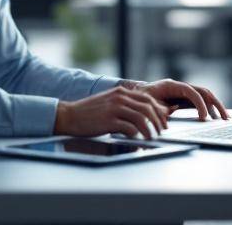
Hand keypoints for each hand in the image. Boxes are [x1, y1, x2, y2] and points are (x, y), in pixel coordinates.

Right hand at [53, 86, 169, 138]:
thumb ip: (125, 106)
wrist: (69, 115)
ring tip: (151, 138)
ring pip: (141, 118)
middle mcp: (119, 97)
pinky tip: (137, 140)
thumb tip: (144, 116)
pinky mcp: (109, 120)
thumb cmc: (89, 113)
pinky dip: (137, 135)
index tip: (163, 122)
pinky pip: (129, 128)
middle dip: (158, 121)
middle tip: (161, 132)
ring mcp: (114, 108)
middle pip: (148, 108)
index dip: (159, 112)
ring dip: (150, 130)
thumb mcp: (109, 103)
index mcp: (121, 92)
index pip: (148, 100)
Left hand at [127, 79, 229, 120]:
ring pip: (204, 96)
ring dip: (215, 106)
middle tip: (224, 117)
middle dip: (215, 103)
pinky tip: (215, 117)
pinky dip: (208, 108)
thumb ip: (159, 109)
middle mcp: (179, 86)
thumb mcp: (147, 104)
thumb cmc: (140, 99)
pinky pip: (199, 102)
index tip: (203, 117)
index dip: (199, 103)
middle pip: (203, 91)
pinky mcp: (184, 99)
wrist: (135, 96)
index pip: (191, 91)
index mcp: (171, 85)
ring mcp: (183, 92)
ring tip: (224, 118)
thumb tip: (170, 115)